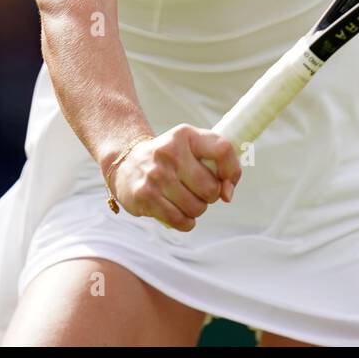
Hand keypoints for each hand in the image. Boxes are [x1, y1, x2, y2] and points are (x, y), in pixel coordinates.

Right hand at [109, 124, 241, 230]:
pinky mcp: (145, 196)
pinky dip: (184, 222)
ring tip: (184, 200)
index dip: (232, 171)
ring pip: (196, 208)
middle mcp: (170, 152)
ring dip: (196, 210)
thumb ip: (219, 164)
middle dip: (209, 196)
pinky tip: (177, 212)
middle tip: (197, 191)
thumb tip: (227, 195)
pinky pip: (179, 220)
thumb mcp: (192, 147)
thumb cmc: (170, 158)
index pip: (223, 150)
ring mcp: (156, 174)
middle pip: (211, 188)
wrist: (126, 163)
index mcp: (186, 135)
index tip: (226, 183)